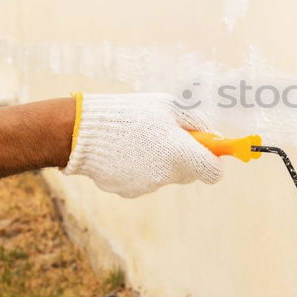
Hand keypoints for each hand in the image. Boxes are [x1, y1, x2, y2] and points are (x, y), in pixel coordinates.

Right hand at [63, 93, 221, 197]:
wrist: (82, 132)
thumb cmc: (130, 112)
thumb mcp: (169, 105)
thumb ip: (197, 121)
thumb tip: (213, 135)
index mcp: (180, 153)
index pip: (213, 173)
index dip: (214, 162)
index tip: (209, 151)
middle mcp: (167, 174)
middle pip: (190, 173)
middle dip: (187, 158)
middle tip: (171, 137)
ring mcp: (147, 186)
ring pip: (166, 176)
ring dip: (161, 162)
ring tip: (140, 140)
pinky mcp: (129, 191)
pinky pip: (144, 180)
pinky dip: (141, 168)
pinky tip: (125, 151)